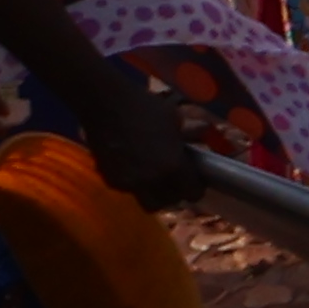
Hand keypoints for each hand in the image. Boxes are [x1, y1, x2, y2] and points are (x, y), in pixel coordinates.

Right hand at [80, 63, 209, 211]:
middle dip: (175, 194)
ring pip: (147, 201)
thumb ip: (188, 133)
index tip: (195, 180)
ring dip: (154, 193)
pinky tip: (133, 167)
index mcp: (172, 165)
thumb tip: (204, 131)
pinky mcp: (111, 181)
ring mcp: (129, 184)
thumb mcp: (173, 118)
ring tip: (154, 176)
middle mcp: (152, 181)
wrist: (104, 104)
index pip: (192, 192)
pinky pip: (129, 190)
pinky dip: (135, 184)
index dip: (196, 187)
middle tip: (175, 181)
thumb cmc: (143, 106)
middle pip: (169, 203)